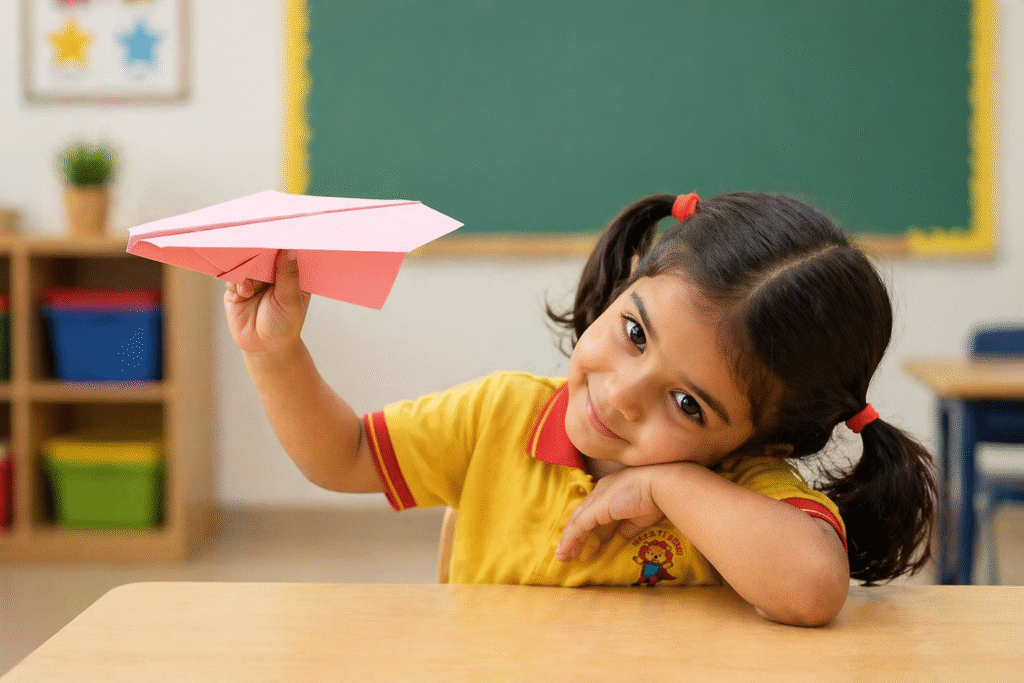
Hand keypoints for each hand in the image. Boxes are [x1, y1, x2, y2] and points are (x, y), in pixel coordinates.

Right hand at [224, 249, 311, 355]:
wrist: (265, 348)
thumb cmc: (285, 325)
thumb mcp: (290, 299)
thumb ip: (288, 275)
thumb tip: (289, 249)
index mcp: (290, 272)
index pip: (285, 251)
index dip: (281, 242)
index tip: (277, 233)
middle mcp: (270, 273)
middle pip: (262, 253)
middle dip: (259, 250)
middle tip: (257, 247)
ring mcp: (252, 279)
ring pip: (246, 263)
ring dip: (247, 269)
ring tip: (253, 282)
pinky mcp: (235, 289)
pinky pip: (232, 276)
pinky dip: (237, 280)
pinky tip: (245, 292)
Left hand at [554, 465, 669, 561]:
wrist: (660, 485)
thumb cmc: (656, 498)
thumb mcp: (639, 516)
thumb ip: (627, 525)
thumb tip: (620, 535)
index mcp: (611, 489)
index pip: (594, 510)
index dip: (587, 526)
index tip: (586, 542)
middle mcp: (600, 490)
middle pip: (581, 514)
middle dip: (575, 534)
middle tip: (570, 551)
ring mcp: (596, 498)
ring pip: (577, 521)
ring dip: (570, 540)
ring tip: (564, 556)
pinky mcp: (595, 508)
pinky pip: (578, 527)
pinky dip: (570, 539)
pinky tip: (566, 551)